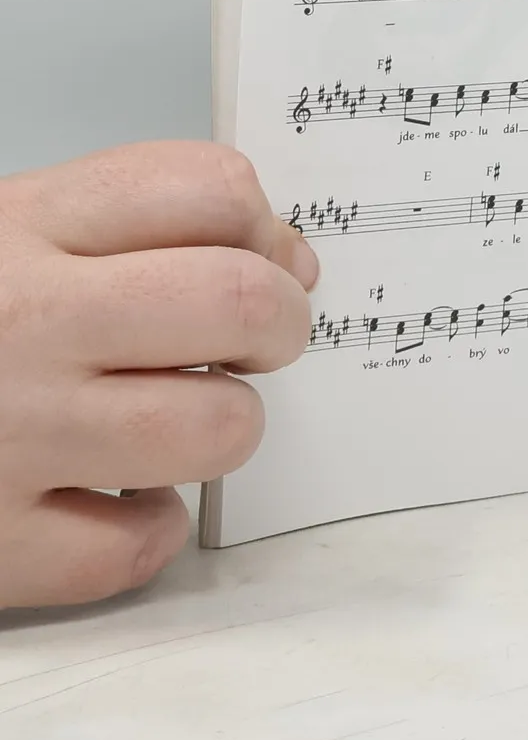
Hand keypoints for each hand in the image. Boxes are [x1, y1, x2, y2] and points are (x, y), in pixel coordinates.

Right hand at [0, 143, 316, 608]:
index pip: (209, 190)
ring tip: (178, 419)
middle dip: (278, 323)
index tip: (263, 259)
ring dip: (222, 428)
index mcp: (27, 225)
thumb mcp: (7, 226)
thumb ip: (133, 223)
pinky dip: (144, 531)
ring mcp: (8, 434)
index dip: (265, 228)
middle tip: (250, 343)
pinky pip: (127, 549)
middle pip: (237, 302)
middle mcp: (24, 321)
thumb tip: (287, 259)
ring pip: (210, 429)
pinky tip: (112, 499)